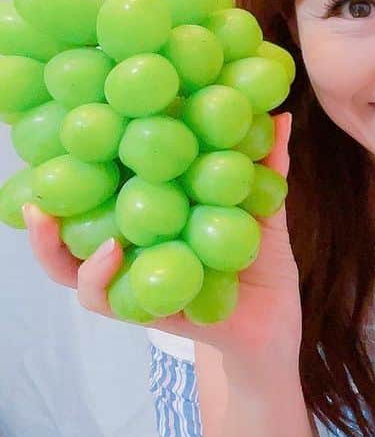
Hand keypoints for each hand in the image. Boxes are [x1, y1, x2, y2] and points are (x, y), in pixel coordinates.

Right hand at [23, 113, 302, 367]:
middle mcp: (130, 245)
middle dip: (44, 199)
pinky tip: (108, 250)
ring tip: (45, 215)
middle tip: (30, 172)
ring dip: (50, 243)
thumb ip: (264, 167)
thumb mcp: (263, 209)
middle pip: (69, 224)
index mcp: (151, 213)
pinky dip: (99, 274)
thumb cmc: (262, 261)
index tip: (68, 124)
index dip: (78, 160)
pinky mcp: (140, 309)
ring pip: (70, 266)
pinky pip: (105, 298)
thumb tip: (282, 115)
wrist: (277, 321)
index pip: (104, 185)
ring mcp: (130, 279)